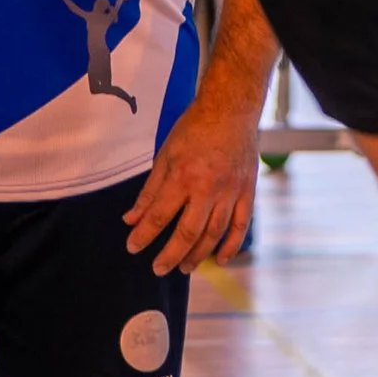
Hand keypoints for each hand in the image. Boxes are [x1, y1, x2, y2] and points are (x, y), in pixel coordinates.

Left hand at [124, 86, 261, 275]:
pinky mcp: (247, 190)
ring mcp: (230, 190)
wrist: (232, 107)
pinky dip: (231, 245)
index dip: (143, 235)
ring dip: (197, 255)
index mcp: (183, 175)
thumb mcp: (165, 154)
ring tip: (184, 268)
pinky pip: (241, 224)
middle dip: (170, 255)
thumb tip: (130, 219)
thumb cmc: (195, 128)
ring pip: (213, 233)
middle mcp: (208, 187)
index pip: (159, 215)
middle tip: (158, 269)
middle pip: (187, 232)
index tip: (132, 247)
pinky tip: (219, 259)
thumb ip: (149, 190)